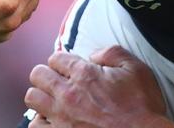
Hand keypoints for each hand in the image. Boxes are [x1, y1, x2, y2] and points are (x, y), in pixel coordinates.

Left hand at [25, 45, 173, 127]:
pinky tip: (52, 118)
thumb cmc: (141, 106)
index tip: (68, 67)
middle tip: (58, 79)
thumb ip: (112, 53)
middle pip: (38, 75)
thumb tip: (94, 54)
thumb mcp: (135, 68)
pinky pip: (36, 124)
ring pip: (32, 97)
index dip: (62, 60)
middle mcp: (68, 93)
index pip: (56, 58)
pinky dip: (41, 119)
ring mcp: (62, 116)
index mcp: (85, 74)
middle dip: (47, 73)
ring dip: (41, 94)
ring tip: (52, 97)